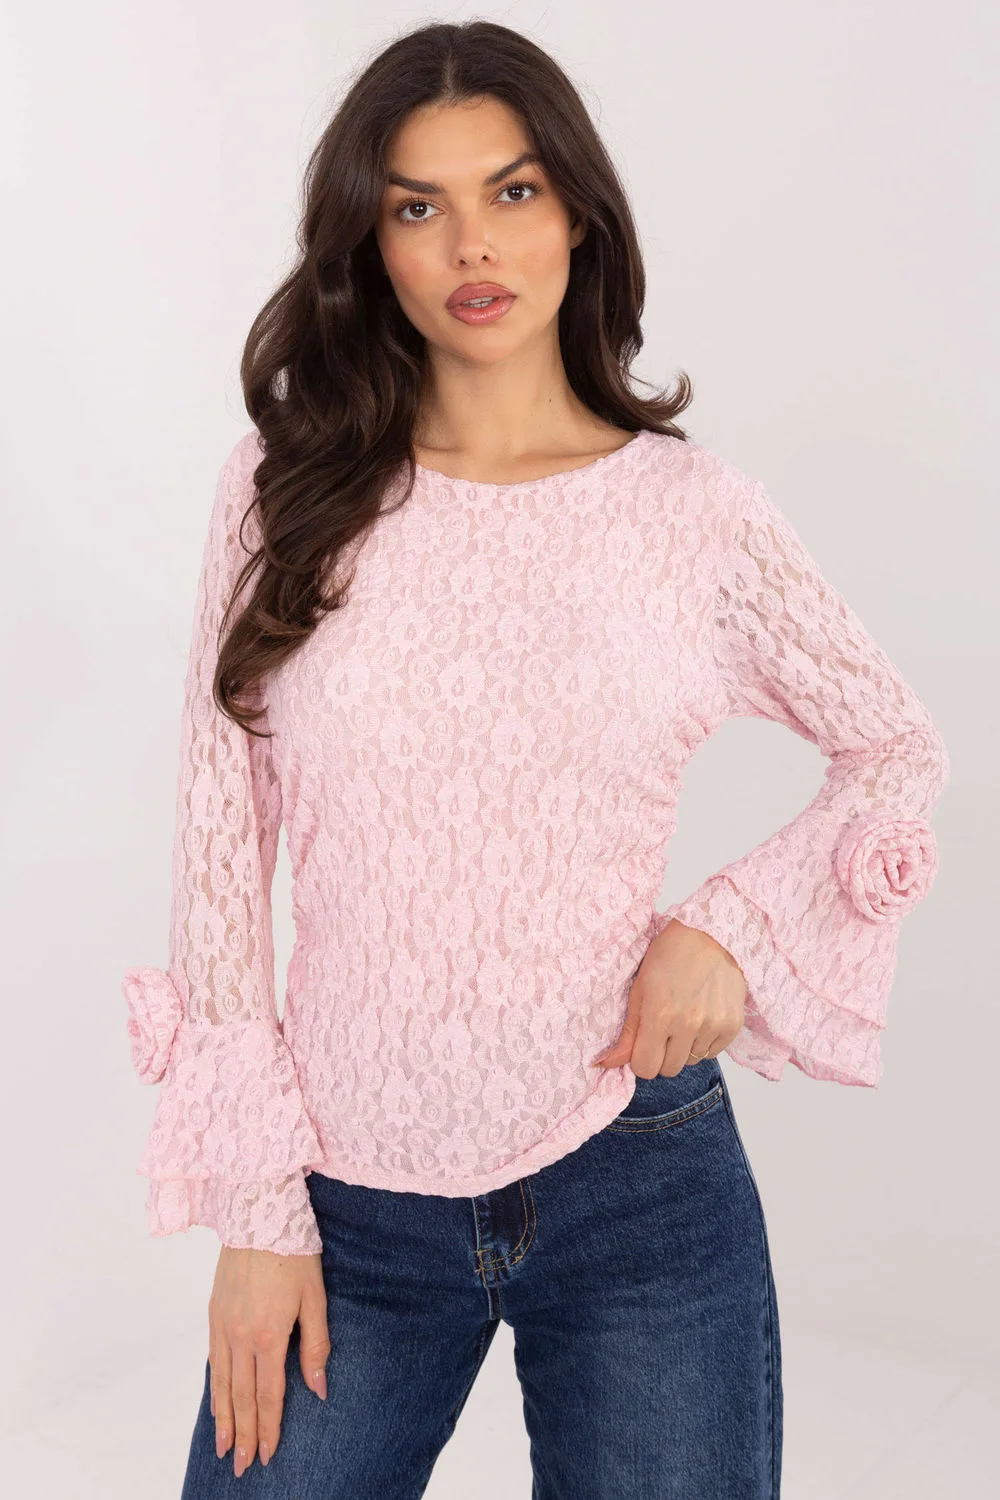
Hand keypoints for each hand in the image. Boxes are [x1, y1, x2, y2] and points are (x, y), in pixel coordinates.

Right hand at [209, 1245, 329, 1476]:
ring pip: (222, 1384)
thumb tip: (319, 1388)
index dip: (269, 1428)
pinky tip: (216, 1404)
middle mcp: (241, 1335)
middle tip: (242, 1467)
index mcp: (269, 1334)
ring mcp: (223, 1324)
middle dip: (244, 1435)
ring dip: (223, 1419)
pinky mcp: (213, 1312)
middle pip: (241, 1397)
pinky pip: (212, 1360)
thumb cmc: (294, 1250)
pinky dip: (214, 1388)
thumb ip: (316, 1344)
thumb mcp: (315, 1296)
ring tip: (225, 1448)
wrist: (258, 1211)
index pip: (269, 1395)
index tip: (269, 1455)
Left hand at [592, 919, 746, 1076]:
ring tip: (684, 1017)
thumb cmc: (670, 955)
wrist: (710, 934)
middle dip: (662, 1056)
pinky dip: (704, 1042)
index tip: (643, 1045)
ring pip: (691, 1061)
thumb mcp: (640, 988)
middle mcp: (688, 1023)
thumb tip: (607, 1064)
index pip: (645, 1068)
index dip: (641, 1059)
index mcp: (659, 1014)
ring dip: (684, 1047)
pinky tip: (702, 1016)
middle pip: (669, 1070)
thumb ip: (627, 1032)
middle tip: (663, 1030)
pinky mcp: (733, 1025)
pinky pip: (713, 1053)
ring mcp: (713, 1025)